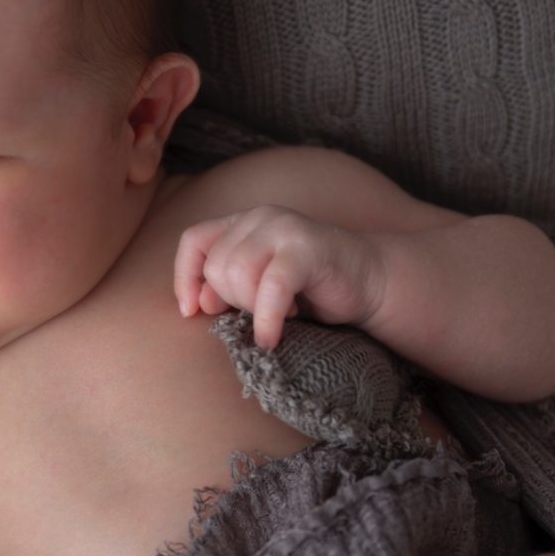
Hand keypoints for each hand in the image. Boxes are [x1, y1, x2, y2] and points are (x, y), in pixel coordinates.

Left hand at [174, 205, 384, 349]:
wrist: (369, 283)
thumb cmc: (308, 288)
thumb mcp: (257, 288)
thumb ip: (226, 289)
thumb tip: (197, 304)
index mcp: (242, 222)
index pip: (193, 241)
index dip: (185, 277)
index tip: (191, 312)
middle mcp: (259, 217)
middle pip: (216, 266)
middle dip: (233, 300)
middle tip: (262, 310)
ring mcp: (284, 228)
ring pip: (238, 274)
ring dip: (253, 308)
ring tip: (279, 312)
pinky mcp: (306, 248)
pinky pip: (271, 288)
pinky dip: (267, 319)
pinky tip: (271, 338)